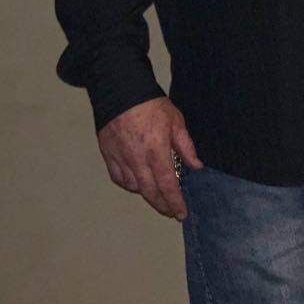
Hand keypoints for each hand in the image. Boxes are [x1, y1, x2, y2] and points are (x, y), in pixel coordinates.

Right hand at [97, 96, 203, 219]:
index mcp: (156, 151)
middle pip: (149, 192)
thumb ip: (186, 146)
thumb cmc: (152, 104)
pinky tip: (137, 183)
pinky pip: (118, 178)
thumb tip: (196, 166)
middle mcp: (137, 159)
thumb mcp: (176, 121)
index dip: (175, 202)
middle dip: (162, 205)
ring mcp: (120, 158)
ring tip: (157, 194)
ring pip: (133, 187)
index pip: (167, 185)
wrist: (120, 90)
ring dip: (146, 194)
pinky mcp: (108, 155)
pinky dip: (129, 184)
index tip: (181, 213)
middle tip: (171, 211)